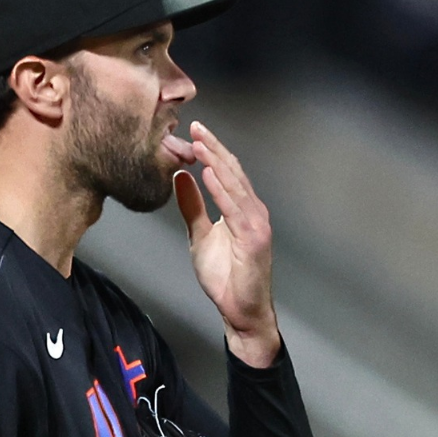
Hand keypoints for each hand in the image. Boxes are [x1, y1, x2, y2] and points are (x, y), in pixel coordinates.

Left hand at [174, 121, 280, 367]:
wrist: (238, 309)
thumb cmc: (224, 276)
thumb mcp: (200, 235)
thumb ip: (192, 207)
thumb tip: (181, 178)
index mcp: (242, 208)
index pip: (226, 173)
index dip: (212, 151)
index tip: (193, 132)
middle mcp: (253, 211)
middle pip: (232, 172)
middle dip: (214, 149)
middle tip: (195, 127)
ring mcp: (256, 224)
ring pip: (235, 186)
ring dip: (217, 163)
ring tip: (200, 144)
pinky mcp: (254, 239)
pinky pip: (236, 210)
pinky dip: (222, 191)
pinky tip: (209, 174)